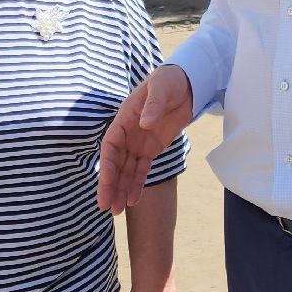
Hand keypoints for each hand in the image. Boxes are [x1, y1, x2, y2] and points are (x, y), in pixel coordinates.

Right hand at [98, 66, 193, 214]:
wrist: (186, 84)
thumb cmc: (168, 81)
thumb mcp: (161, 87)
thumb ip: (153, 105)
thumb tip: (144, 124)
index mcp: (124, 118)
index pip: (111, 145)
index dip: (107, 164)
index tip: (106, 182)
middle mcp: (128, 134)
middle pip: (115, 163)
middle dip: (110, 184)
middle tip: (105, 206)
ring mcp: (138, 143)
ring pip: (126, 171)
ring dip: (121, 189)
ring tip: (116, 211)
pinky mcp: (151, 150)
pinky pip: (141, 170)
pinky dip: (136, 185)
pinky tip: (132, 201)